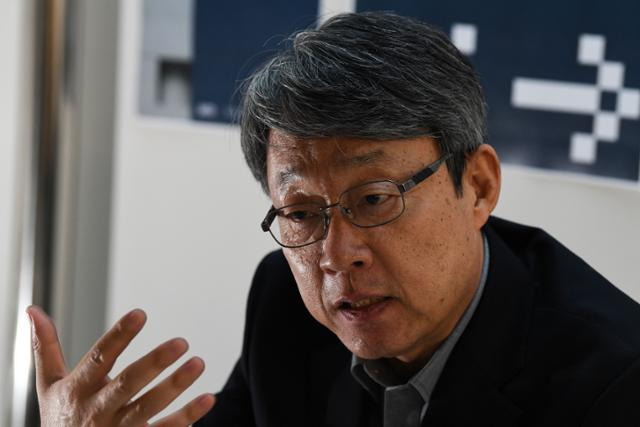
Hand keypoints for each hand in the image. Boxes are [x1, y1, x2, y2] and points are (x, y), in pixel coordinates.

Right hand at [27, 305, 215, 425]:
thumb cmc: (62, 419)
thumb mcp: (50, 385)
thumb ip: (46, 348)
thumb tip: (33, 309)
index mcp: (79, 389)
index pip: (99, 358)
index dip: (119, 336)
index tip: (141, 314)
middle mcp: (98, 410)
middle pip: (128, 384)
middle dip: (154, 363)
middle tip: (182, 342)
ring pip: (149, 408)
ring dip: (175, 386)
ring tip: (199, 363)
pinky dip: (188, 416)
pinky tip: (208, 398)